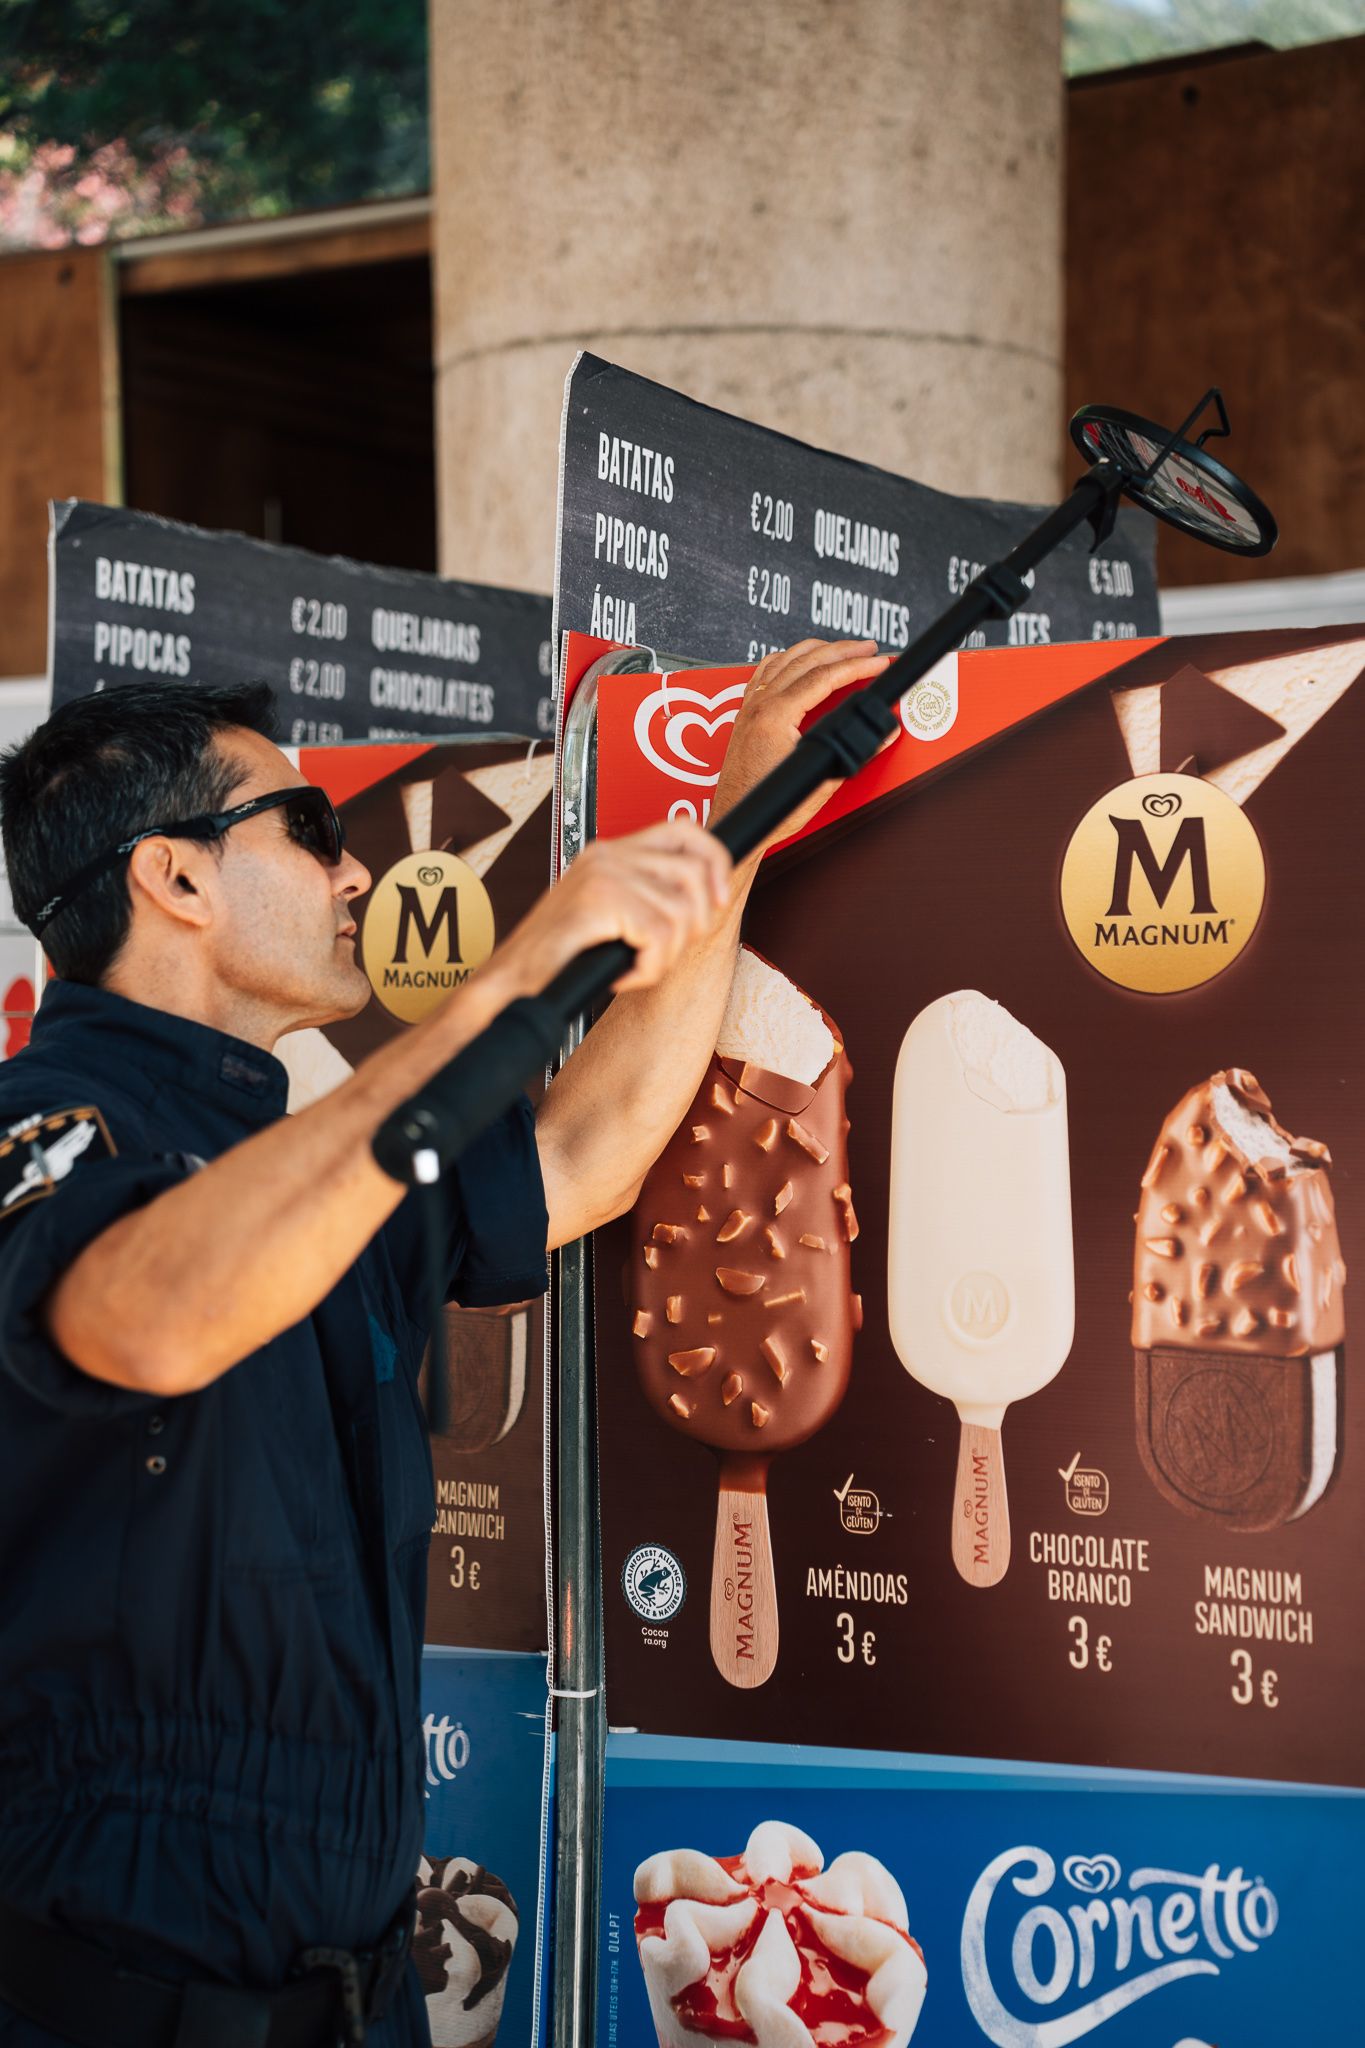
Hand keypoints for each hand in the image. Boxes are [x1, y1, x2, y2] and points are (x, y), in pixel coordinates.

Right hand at [505, 821, 732, 994]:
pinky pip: (659, 936)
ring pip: (680, 911)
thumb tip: (708, 897)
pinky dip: (649, 968)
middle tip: (665, 952)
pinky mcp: (598, 900)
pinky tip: (622, 975)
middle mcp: (607, 855)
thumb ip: (647, 898)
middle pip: (693, 873)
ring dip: (667, 954)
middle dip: (696, 923)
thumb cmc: (560, 960)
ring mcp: (602, 875)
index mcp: (611, 853)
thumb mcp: (611, 919)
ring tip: (636, 966)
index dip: (715, 860)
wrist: (509, 983)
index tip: (721, 899)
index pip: (683, 831)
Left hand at [710, 638, 892, 848]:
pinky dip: (785, 659)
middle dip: (842, 650)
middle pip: (806, 660)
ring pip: (784, 660)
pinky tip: (794, 659)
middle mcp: (759, 706)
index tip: (878, 663)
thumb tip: (881, 735)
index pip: (824, 677)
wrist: (738, 820)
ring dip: (816, 650)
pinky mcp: (745, 716)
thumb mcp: (821, 780)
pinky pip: (765, 672)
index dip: (857, 666)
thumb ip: (855, 752)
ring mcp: (749, 708)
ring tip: (840, 648)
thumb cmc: (769, 807)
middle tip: (868, 648)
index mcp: (775, 716)